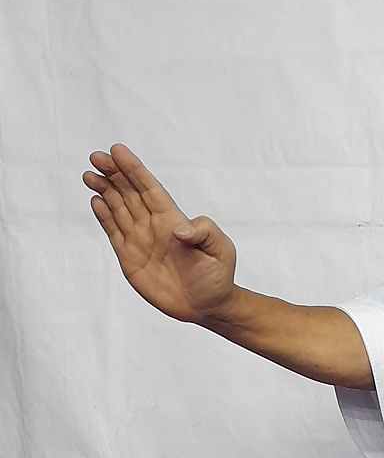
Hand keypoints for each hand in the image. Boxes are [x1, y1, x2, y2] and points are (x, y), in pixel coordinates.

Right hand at [83, 144, 237, 321]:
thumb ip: (204, 232)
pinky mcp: (129, 257)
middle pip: (129, 192)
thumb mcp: (220, 249)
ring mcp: (140, 239)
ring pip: (118, 208)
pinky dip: (103, 216)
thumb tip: (179, 228)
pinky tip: (95, 200)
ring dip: (104, 190)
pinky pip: (113, 231)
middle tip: (96, 157)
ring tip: (90, 175)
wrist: (206, 306)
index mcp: (173, 218)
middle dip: (113, 173)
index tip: (117, 151)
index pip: (149, 188)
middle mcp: (154, 225)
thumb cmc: (216, 276)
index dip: (134, 169)